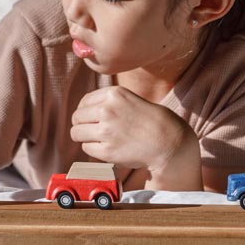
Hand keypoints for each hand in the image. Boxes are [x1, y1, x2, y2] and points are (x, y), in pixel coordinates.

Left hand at [70, 85, 196, 175]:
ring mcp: (106, 130)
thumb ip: (105, 100)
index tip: (92, 119)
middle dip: (82, 125)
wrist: (168, 141)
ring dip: (84, 137)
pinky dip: (93, 149)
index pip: (83, 103)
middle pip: (76, 118)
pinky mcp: (107, 150)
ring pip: (76, 133)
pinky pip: (86, 148)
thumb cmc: (147, 121)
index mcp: (113, 94)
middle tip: (94, 131)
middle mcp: (107, 110)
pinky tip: (106, 148)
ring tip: (98, 140)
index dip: (85, 112)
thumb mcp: (128, 98)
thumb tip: (79, 109)